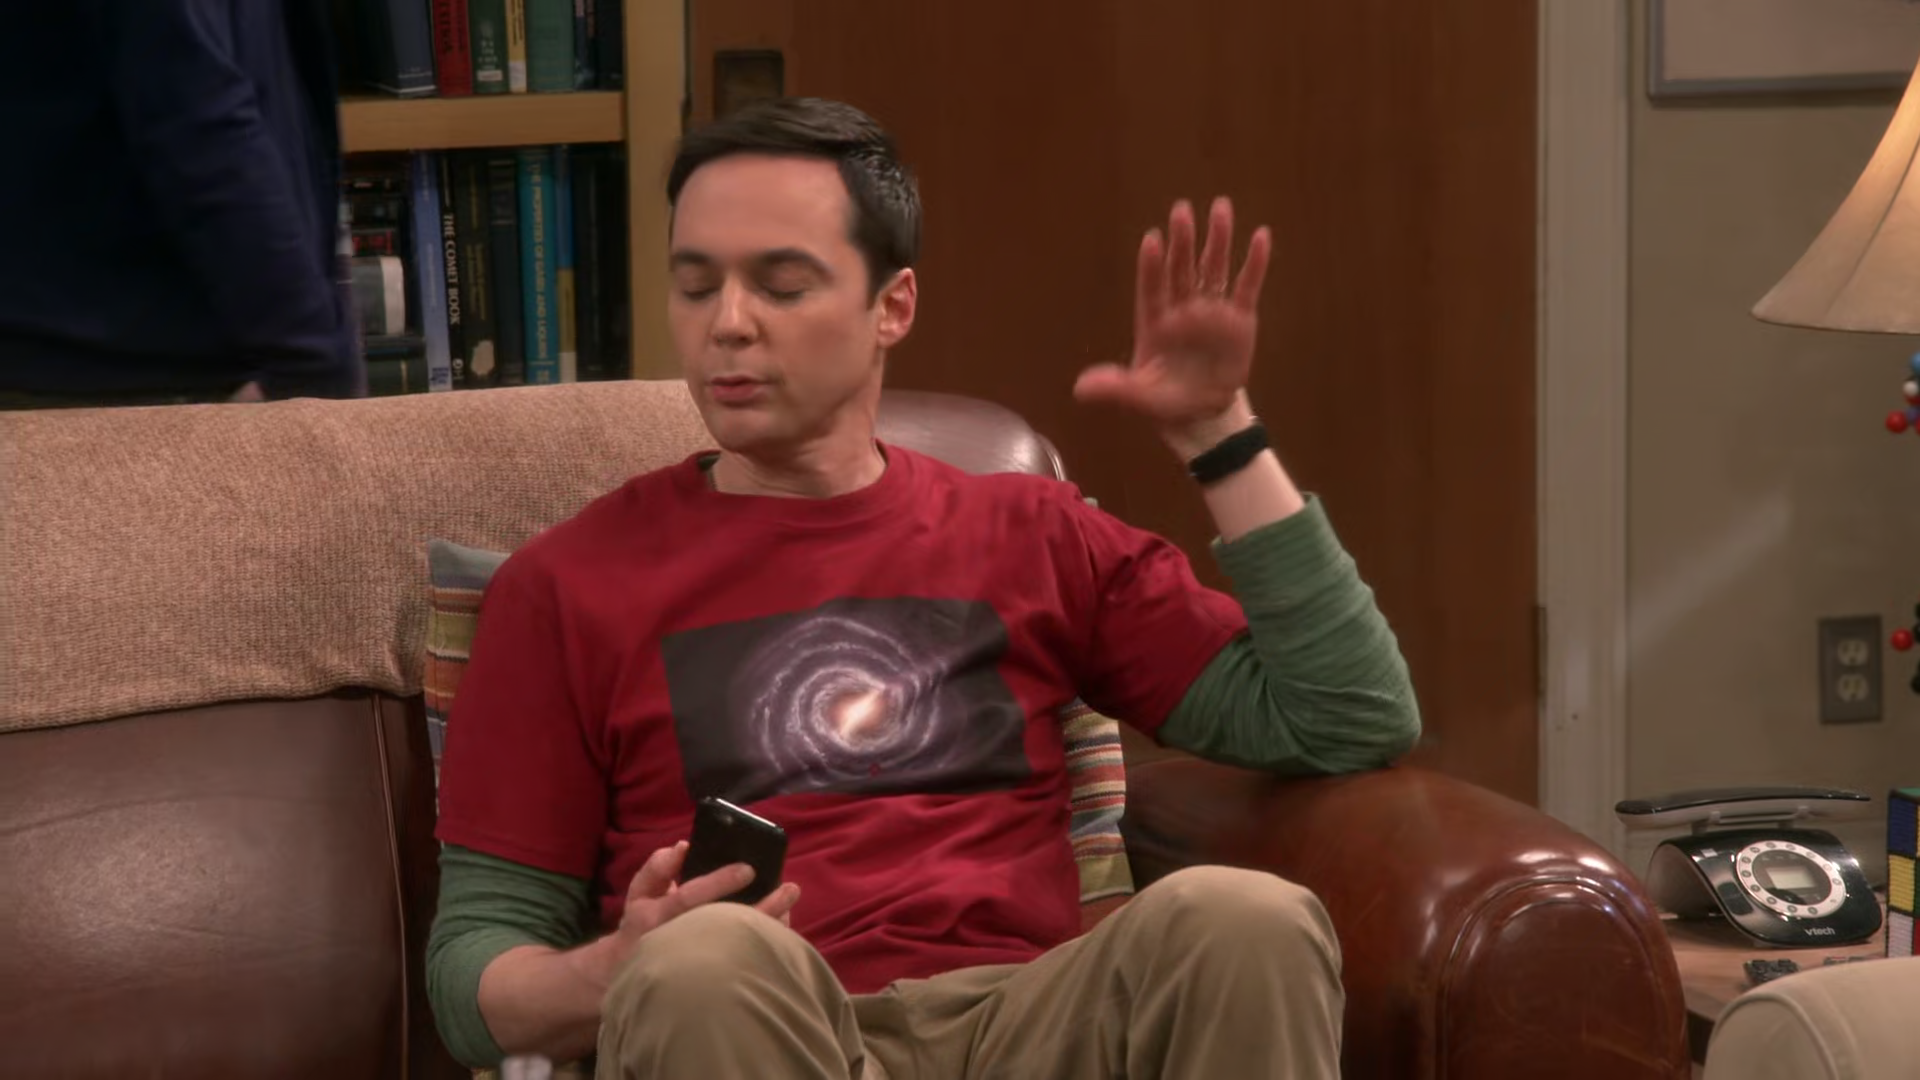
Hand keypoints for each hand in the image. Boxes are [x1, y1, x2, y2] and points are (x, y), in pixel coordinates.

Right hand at [594, 841, 801, 980]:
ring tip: (792, 906)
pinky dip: (765, 945)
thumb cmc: (641, 925)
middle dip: (761, 908)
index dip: (718, 882)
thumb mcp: (640, 893)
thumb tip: (684, 847)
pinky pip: (744, 963)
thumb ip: (659, 868)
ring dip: (770, 928)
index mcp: (657, 916)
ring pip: (740, 948)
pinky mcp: (710, 980)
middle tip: (789, 890)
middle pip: (725, 926)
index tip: (748, 869)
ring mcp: (695, 964)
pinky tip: (782, 928)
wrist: (629, 971)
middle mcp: (677, 941)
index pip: (690, 897)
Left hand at [1073, 197, 1271, 449]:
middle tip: (1181, 211)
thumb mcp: (1138, 398)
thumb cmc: (1165, 401)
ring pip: (1213, 268)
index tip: (1152, 239)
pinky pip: (1246, 286)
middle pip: (1181, 269)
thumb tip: (1079, 389)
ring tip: (1220, 207)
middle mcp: (1181, 309)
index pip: (1151, 288)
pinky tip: (1260, 236)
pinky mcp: (1239, 319)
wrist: (1202, 414)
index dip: (1152, 266)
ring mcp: (1211, 311)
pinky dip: (1254, 263)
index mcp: (1154, 322)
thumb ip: (1114, 389)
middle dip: (1182, 241)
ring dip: (1217, 239)